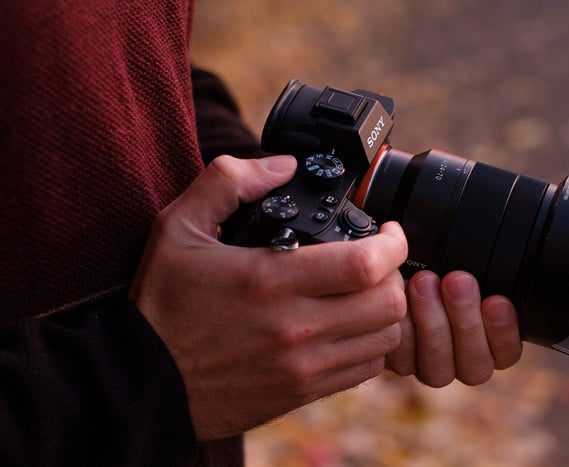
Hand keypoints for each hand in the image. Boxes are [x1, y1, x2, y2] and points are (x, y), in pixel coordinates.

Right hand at [129, 155, 407, 439]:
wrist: (146, 384)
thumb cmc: (164, 304)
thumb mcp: (178, 228)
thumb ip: (228, 181)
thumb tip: (283, 165)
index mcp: (270, 281)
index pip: (365, 264)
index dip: (393, 243)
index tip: (389, 232)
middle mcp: (295, 328)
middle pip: (389, 302)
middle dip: (395, 275)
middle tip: (380, 261)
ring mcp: (303, 366)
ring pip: (385, 337)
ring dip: (387, 310)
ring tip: (368, 292)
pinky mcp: (303, 392)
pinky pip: (366, 369)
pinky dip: (372, 344)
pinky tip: (350, 326)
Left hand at [385, 271, 521, 386]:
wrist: (395, 270)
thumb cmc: (439, 264)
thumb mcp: (463, 263)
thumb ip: (481, 274)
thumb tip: (516, 255)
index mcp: (491, 343)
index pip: (506, 354)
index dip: (504, 333)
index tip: (497, 301)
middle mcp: (463, 362)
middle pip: (474, 366)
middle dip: (466, 321)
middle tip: (456, 282)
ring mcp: (431, 367)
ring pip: (439, 369)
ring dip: (432, 323)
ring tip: (424, 282)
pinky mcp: (401, 364)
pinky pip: (403, 360)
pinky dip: (402, 330)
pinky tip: (400, 304)